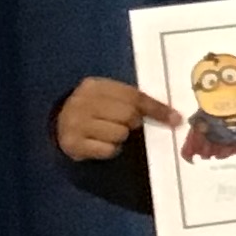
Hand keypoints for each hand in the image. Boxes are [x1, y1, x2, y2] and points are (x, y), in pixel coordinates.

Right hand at [55, 76, 175, 161]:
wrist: (60, 126)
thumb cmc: (95, 110)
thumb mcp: (110, 98)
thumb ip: (136, 102)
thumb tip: (174, 117)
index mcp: (94, 86)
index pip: (133, 96)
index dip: (156, 109)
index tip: (175, 119)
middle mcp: (82, 102)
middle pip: (127, 115)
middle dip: (133, 123)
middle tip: (126, 125)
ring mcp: (74, 123)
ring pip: (119, 134)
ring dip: (120, 137)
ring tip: (108, 133)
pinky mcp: (73, 144)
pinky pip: (107, 149)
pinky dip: (110, 150)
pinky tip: (100, 144)